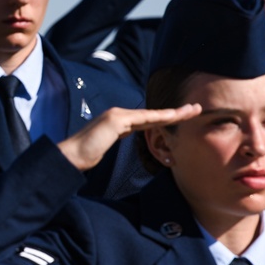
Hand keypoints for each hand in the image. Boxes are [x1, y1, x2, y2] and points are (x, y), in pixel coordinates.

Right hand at [57, 104, 200, 170]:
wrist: (69, 155)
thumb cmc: (83, 156)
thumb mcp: (103, 149)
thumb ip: (114, 140)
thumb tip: (122, 139)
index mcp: (117, 123)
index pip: (146, 120)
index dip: (164, 118)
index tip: (180, 117)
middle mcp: (118, 115)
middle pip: (152, 114)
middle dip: (175, 112)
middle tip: (195, 108)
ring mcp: (116, 116)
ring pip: (151, 114)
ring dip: (173, 113)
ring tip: (192, 111)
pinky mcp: (115, 120)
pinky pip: (143, 119)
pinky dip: (160, 117)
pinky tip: (173, 116)